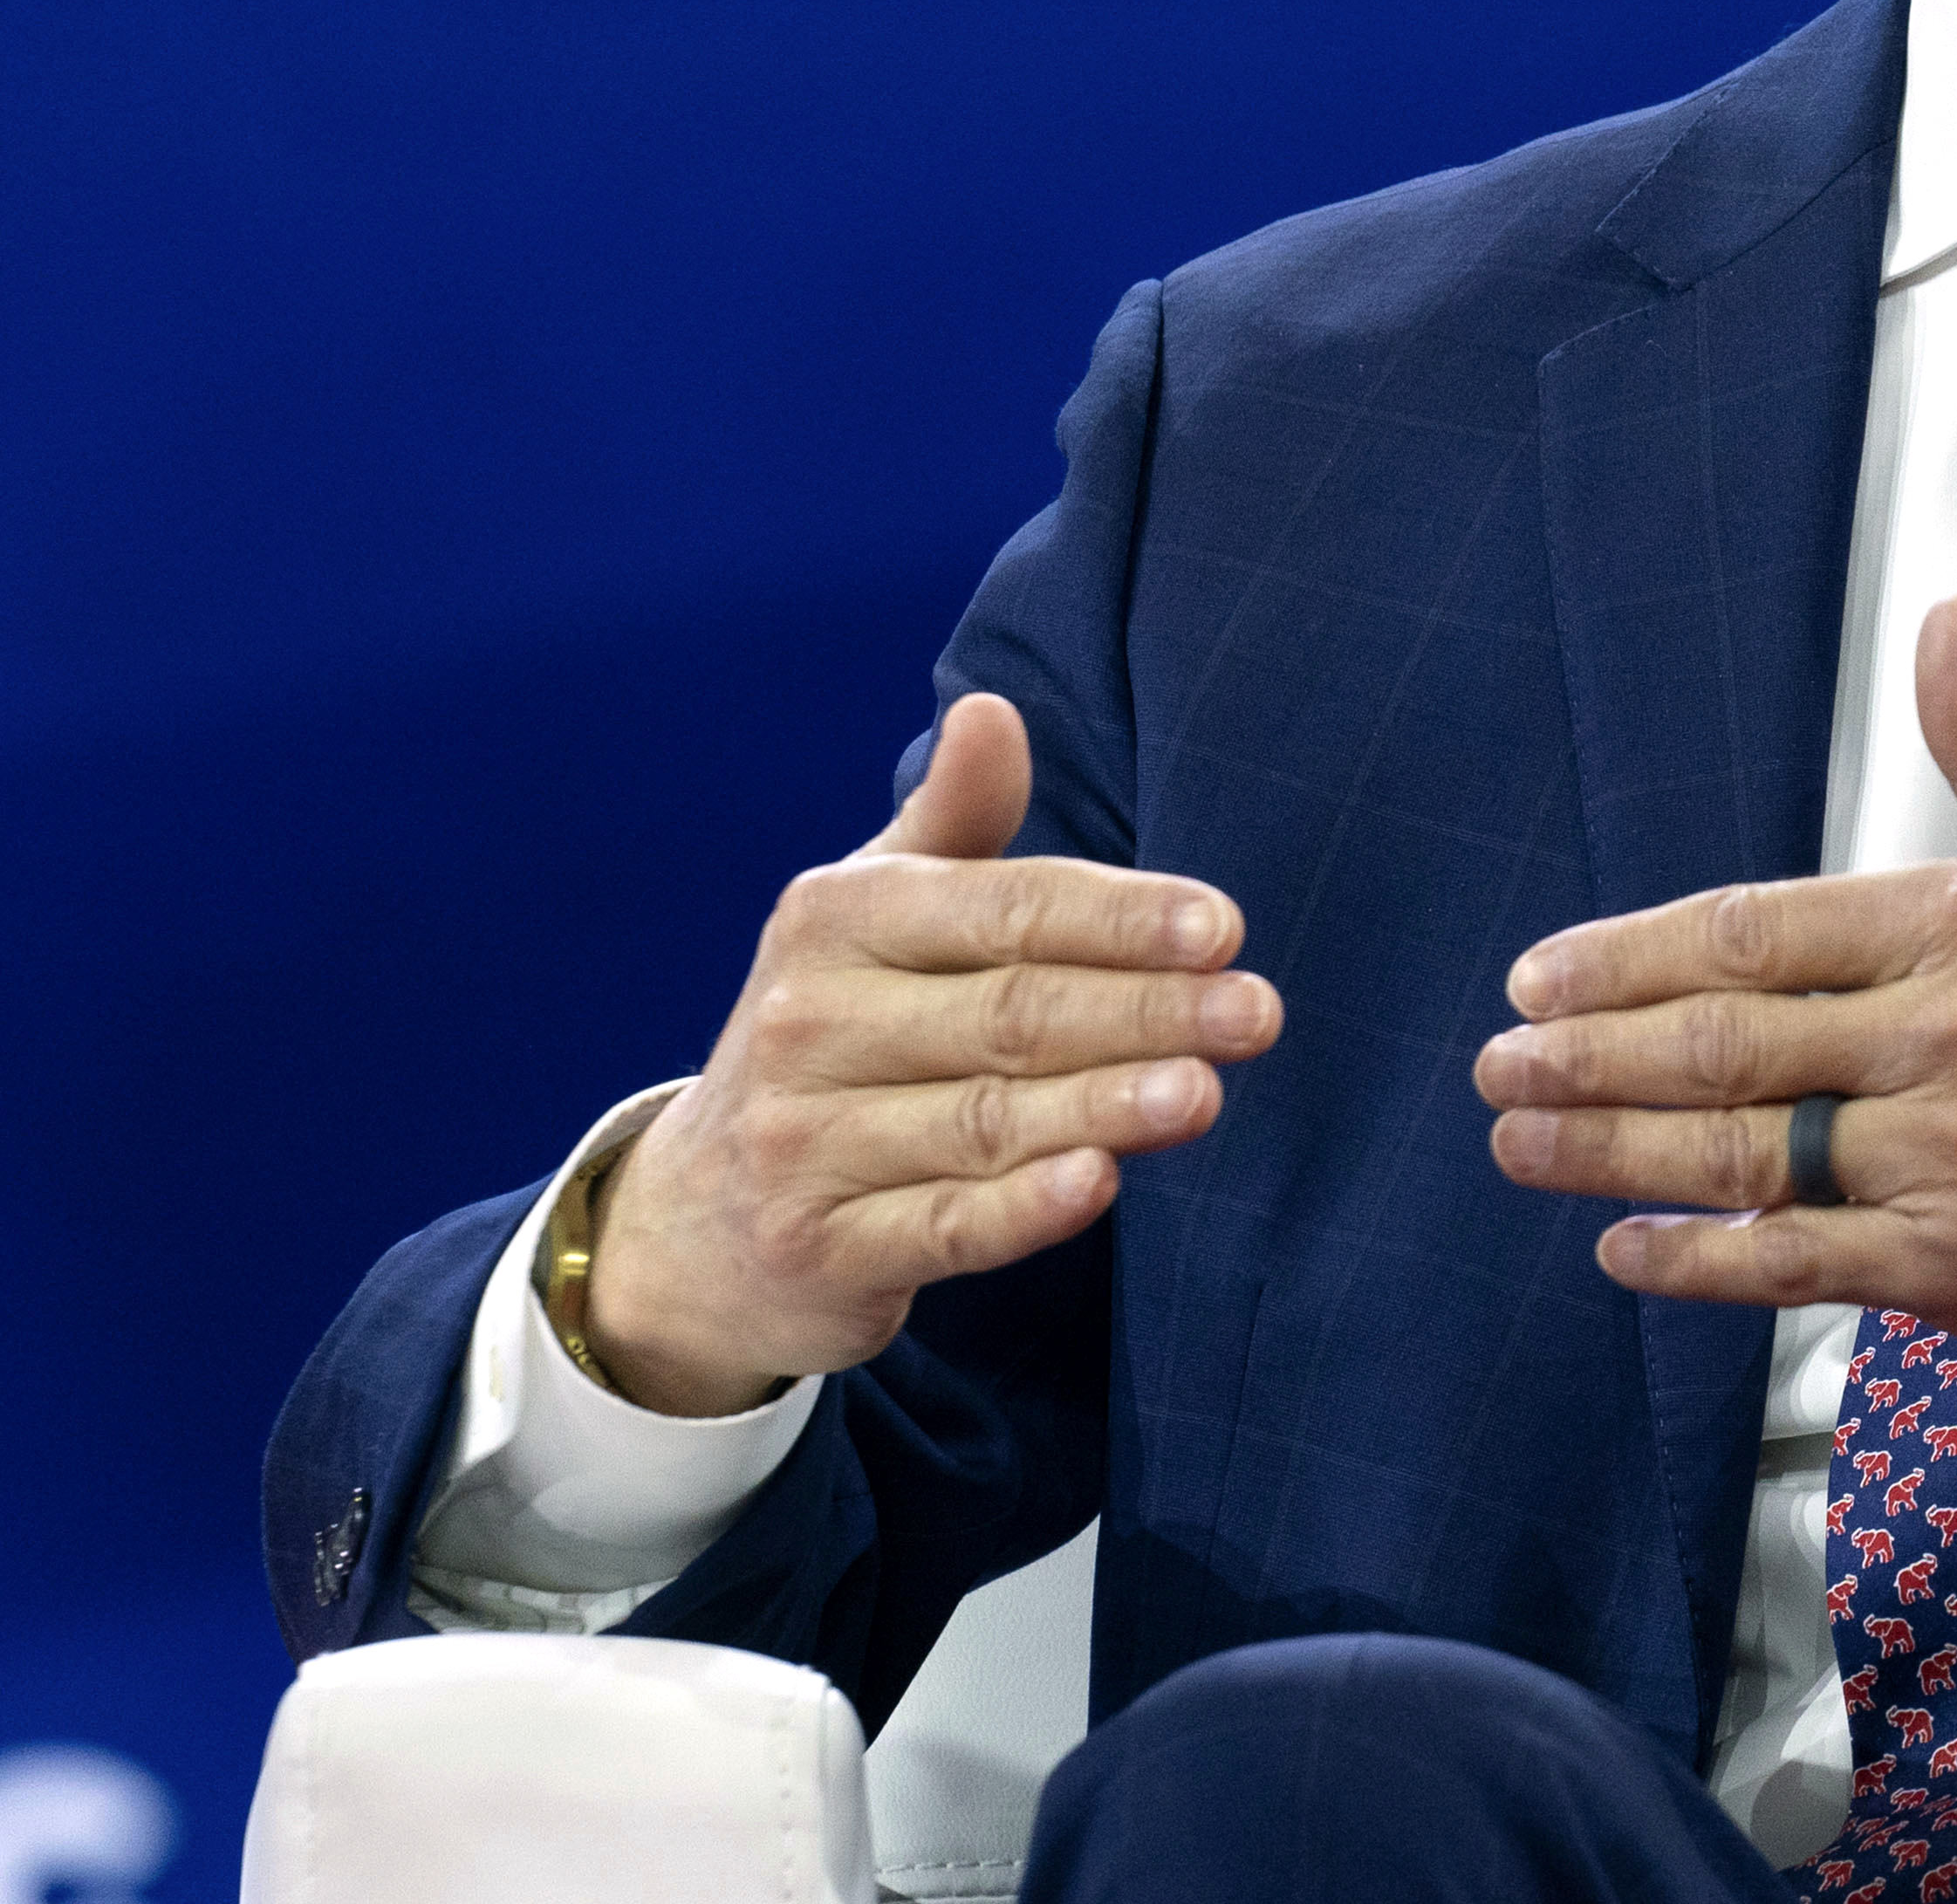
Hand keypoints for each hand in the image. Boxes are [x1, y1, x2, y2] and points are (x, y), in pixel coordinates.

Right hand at [579, 694, 1284, 1416]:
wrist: (698, 1218)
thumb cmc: (831, 1031)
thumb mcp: (871, 915)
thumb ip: (951, 819)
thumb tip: (995, 708)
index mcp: (834, 919)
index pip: (1001, 909)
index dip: (1118, 918)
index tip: (1222, 927)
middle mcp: (808, 1022)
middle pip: (1009, 1013)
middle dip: (1145, 1010)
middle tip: (1258, 1013)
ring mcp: (806, 1143)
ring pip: (985, 1119)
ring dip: (1104, 1105)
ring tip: (1206, 1092)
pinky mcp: (821, 1248)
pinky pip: (940, 1224)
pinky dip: (1022, 1207)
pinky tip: (1101, 1182)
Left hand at [1475, 596, 1956, 1433]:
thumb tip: (1951, 617)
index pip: (1753, 932)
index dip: (1627, 958)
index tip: (1541, 975)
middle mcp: (1953, 1030)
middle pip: (1720, 1043)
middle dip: (1584, 1055)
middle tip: (1496, 1062)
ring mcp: (1951, 1153)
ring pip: (1736, 1151)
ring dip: (1604, 1149)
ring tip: (1520, 1140)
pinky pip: (1790, 1261)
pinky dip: (1693, 1258)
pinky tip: (1625, 1248)